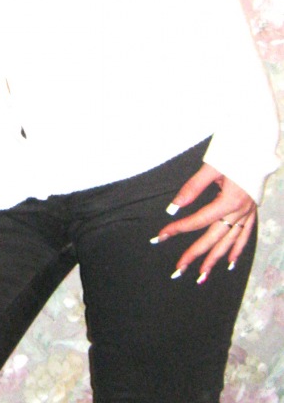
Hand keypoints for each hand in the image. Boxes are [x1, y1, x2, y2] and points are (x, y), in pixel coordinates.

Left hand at [152, 163, 255, 283]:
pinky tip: (229, 262)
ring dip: (214, 260)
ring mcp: (247, 213)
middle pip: (213, 238)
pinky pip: (245, 236)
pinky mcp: (252, 210)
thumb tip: (174, 206)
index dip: (178, 229)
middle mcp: (239, 211)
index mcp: (228, 201)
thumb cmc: (234, 152)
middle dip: (195, 255)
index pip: (198, 220)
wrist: (258, 144)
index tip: (162, 235)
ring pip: (230, 242)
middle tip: (178, 269)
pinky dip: (237, 250)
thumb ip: (192, 187)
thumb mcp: (211, 167)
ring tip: (201, 276)